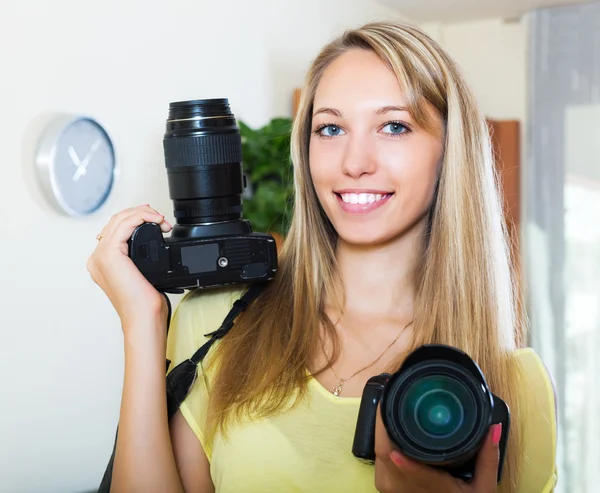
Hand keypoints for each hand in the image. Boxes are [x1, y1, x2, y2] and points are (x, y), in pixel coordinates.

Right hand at [86, 204, 171, 329]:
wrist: (142, 317)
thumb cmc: (145, 303)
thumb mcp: (142, 273)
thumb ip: (139, 258)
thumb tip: (154, 243)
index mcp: (102, 262)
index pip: (115, 229)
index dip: (135, 218)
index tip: (154, 217)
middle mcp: (97, 258)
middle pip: (116, 221)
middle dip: (140, 213)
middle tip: (159, 216)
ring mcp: (100, 256)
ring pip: (119, 219)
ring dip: (142, 213)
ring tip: (160, 218)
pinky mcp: (109, 255)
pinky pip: (124, 225)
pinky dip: (141, 217)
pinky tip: (155, 220)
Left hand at [373, 404, 501, 492]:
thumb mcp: (483, 489)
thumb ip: (488, 459)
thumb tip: (493, 428)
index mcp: (432, 488)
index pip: (409, 467)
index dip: (398, 443)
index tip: (391, 420)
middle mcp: (405, 489)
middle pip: (386, 452)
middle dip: (386, 421)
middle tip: (394, 394)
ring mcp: (391, 489)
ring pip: (379, 453)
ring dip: (383, 429)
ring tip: (391, 403)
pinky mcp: (384, 486)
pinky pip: (378, 458)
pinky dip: (382, 439)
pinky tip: (388, 424)